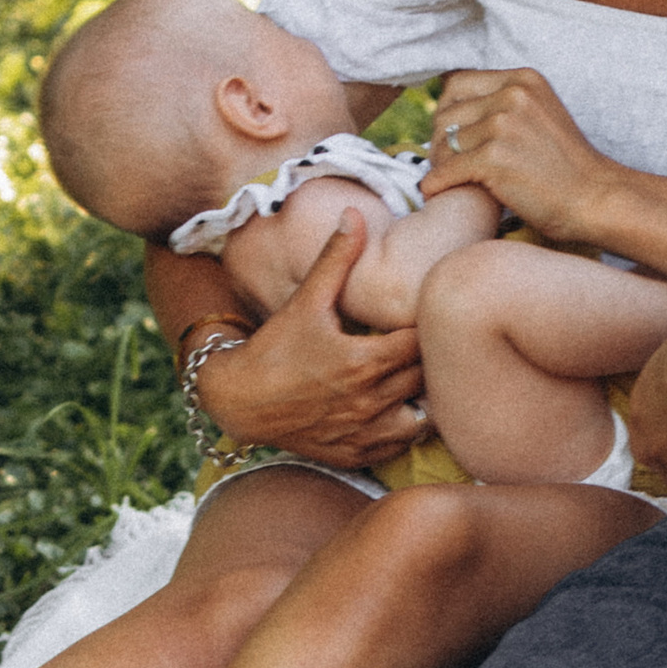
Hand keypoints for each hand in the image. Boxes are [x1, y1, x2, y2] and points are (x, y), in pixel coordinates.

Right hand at [184, 215, 427, 469]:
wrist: (238, 400)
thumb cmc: (274, 348)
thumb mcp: (307, 300)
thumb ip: (336, 257)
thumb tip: (353, 214)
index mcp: (364, 361)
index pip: (422, 342)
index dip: (427, 328)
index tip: (421, 319)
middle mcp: (369, 401)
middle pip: (426, 379)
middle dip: (428, 361)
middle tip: (424, 346)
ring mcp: (363, 432)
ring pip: (422, 419)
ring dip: (422, 399)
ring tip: (415, 380)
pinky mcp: (354, 453)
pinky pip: (399, 446)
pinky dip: (404, 429)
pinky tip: (396, 409)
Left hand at [421, 68, 635, 248]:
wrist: (597, 199)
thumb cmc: (566, 168)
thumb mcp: (539, 115)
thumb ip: (502, 105)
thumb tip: (445, 112)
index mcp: (522, 80)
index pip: (457, 84)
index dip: (447, 111)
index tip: (451, 135)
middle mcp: (512, 95)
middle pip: (446, 113)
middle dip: (440, 140)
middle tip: (448, 163)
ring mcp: (503, 125)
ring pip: (443, 144)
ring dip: (441, 165)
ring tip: (452, 180)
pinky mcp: (494, 158)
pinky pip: (446, 171)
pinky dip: (436, 185)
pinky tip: (436, 193)